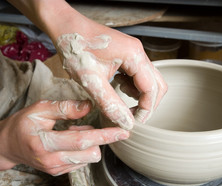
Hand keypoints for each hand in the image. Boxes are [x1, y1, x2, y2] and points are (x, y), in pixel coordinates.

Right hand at [0, 100, 128, 175]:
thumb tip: (90, 106)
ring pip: (89, 158)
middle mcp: (51, 161)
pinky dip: (82, 150)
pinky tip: (68, 142)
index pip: (82, 141)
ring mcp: (55, 170)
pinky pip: (82, 162)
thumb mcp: (40, 109)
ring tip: (71, 132)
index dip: (105, 136)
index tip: (123, 132)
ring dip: (89, 144)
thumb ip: (65, 107)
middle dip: (98, 139)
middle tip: (81, 125)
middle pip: (90, 153)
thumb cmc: (22, 124)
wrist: (7, 145)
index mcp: (45, 143)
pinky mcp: (58, 173)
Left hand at [7, 0, 167, 129]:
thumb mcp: (91, 80)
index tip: (135, 122)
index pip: (152, 88)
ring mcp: (133, 51)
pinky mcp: (126, 53)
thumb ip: (110, 103)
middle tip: (131, 116)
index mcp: (133, 55)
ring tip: (120, 99)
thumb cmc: (75, 46)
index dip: (146, 109)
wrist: (64, 27)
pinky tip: (117, 86)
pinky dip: (132, 86)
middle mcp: (137, 52)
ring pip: (148, 80)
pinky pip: (138, 74)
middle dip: (147, 103)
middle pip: (156, 84)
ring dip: (139, 95)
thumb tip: (126, 122)